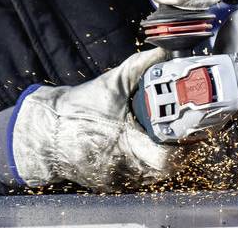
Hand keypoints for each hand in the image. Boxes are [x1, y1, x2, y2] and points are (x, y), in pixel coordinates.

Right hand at [11, 49, 185, 190]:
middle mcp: (121, 166)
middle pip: (164, 170)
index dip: (184, 147)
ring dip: (161, 159)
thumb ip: (136, 68)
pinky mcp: (109, 183)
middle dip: (176, 152)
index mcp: (123, 143)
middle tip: (183, 135)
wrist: (45, 132)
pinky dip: (144, 165)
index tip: (192, 133)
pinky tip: (143, 148)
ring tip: (166, 140)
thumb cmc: (75, 110)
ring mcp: (115, 178)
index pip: (167, 158)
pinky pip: (136, 178)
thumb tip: (161, 53)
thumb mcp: (108, 85)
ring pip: (152, 176)